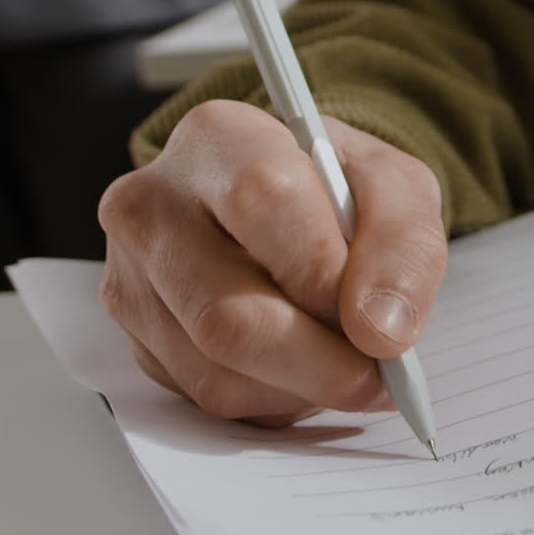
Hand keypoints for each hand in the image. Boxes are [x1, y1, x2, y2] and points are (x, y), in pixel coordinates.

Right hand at [98, 101, 446, 425]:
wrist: (280, 201)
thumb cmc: (333, 188)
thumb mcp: (394, 186)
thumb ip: (403, 243)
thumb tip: (380, 329)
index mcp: (218, 136)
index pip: (263, 201)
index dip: (326, 273)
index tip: (374, 316)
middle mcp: (153, 203)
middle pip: (226, 314)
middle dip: (320, 364)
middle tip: (375, 376)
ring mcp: (131, 274)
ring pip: (215, 371)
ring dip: (299, 388)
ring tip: (338, 359)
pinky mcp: (135, 334)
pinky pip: (205, 396)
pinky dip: (269, 398)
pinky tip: (293, 363)